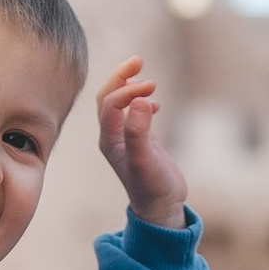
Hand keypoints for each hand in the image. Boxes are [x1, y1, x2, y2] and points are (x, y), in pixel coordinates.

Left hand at [96, 55, 187, 224]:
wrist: (161, 208)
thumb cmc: (153, 188)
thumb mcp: (146, 161)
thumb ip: (140, 132)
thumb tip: (139, 100)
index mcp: (109, 139)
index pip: (110, 102)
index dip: (128, 90)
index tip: (151, 88)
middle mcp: (112, 136)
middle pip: (107, 96)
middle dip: (121, 77)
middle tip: (138, 61)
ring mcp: (124, 137)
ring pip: (118, 102)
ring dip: (129, 86)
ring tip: (147, 79)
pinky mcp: (137, 139)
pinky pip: (131, 112)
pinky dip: (140, 101)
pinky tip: (154, 103)